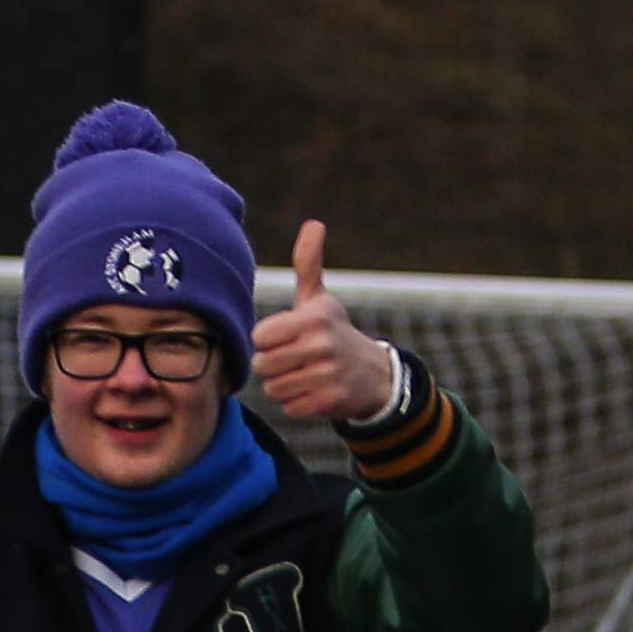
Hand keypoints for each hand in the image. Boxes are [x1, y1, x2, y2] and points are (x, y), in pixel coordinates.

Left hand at [251, 221, 397, 425]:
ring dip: (283, 385)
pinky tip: (312, 390)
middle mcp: (321, 346)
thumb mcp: (320, 299)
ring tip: (302, 374)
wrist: (373, 374)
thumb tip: (314, 224)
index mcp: (313, 318)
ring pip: (274, 389)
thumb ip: (307, 264)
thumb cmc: (334, 331)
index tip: (283, 338)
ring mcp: (326, 376)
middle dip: (271, 365)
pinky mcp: (329, 402)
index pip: (259, 337)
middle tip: (291, 359)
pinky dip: (296, 403)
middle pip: (262, 365)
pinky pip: (290, 407)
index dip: (266, 340)